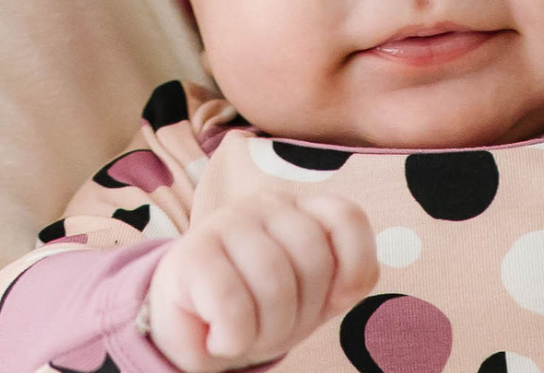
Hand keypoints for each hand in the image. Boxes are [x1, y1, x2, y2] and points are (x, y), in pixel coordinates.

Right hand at [147, 191, 378, 372]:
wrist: (189, 325)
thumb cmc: (259, 308)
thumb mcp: (310, 297)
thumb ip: (342, 280)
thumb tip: (347, 286)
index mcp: (304, 209)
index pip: (347, 218)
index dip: (353, 267)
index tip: (336, 301)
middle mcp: (269, 205)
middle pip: (313, 257)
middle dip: (303, 312)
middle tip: (277, 329)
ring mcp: (229, 221)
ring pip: (274, 281)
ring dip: (267, 330)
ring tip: (248, 335)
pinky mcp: (193, 252)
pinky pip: (232, 304)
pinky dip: (234, 338)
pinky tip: (221, 338)